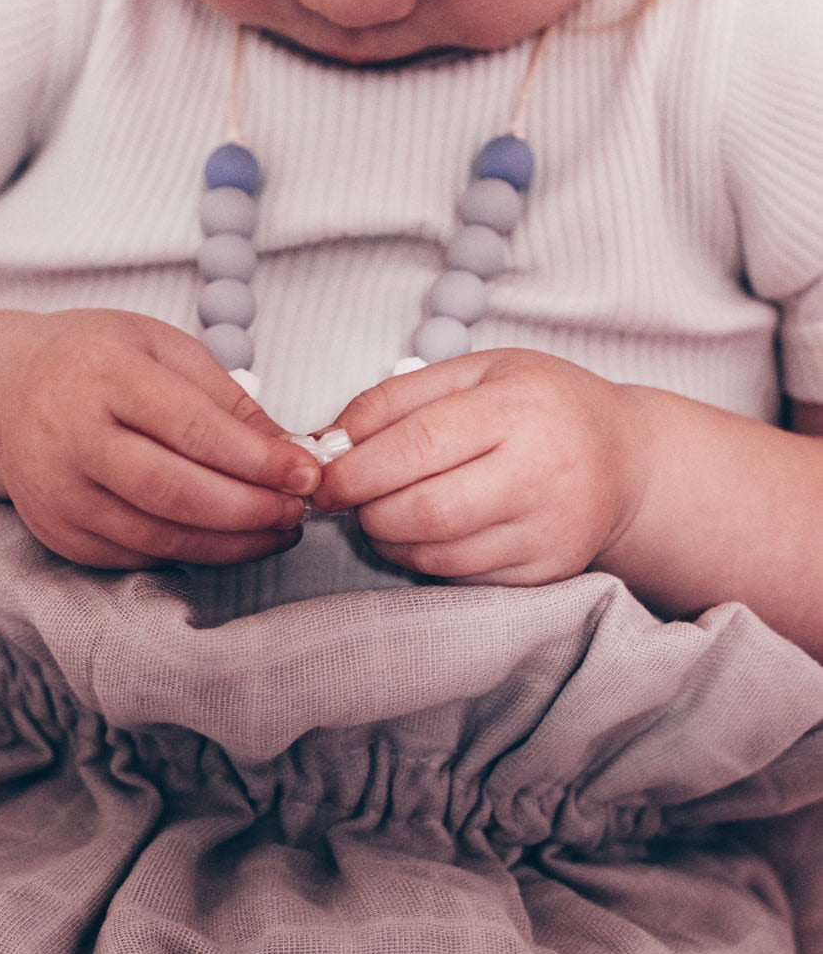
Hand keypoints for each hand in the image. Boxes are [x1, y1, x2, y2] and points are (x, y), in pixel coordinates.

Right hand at [0, 309, 320, 567]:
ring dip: (233, 542)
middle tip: (299, 512)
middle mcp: (74, 438)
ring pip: (161, 536)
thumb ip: (230, 400)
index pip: (194, 430)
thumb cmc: (97, 361)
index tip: (307, 475)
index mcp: (105, 377)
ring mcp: (62, 494)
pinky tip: (233, 540)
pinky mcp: (63, 534)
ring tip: (279, 531)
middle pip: (176, 492)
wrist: (8, 390)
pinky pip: (142, 555)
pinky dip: (197, 554)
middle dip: (251, 510)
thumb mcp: (165, 349)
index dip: (258, 460)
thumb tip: (290, 452)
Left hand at [311, 348, 642, 584]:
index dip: (359, 470)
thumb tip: (329, 442)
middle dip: (369, 511)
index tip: (326, 480)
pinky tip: (429, 535)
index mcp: (520, 408)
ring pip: (439, 554)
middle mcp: (540, 473)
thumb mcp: (478, 373)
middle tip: (354, 501)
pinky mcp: (546, 574)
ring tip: (388, 514)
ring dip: (392, 541)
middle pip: (425, 511)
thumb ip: (398, 398)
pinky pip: (462, 579)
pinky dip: (427, 561)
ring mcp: (546, 532)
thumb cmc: (542, 407)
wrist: (627, 463)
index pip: (420, 446)